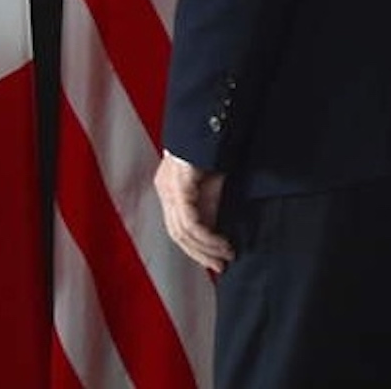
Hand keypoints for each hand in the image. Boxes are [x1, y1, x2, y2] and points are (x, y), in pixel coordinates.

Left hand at [155, 150, 234, 273]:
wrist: (210, 125)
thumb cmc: (212, 152)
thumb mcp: (213, 186)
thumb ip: (212, 207)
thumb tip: (220, 233)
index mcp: (170, 189)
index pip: (177, 228)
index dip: (196, 248)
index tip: (216, 261)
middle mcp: (165, 190)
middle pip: (177, 234)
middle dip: (200, 254)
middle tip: (221, 266)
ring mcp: (169, 188)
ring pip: (182, 232)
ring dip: (206, 249)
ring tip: (225, 255)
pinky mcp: (179, 187)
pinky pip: (190, 222)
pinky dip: (207, 237)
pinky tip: (222, 243)